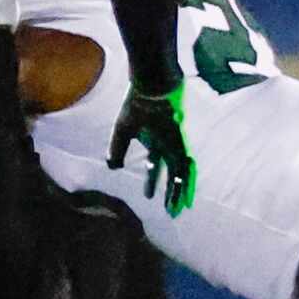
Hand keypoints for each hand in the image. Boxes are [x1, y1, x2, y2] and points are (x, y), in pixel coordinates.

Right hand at [109, 83, 196, 215]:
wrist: (153, 86)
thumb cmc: (137, 104)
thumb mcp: (122, 130)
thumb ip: (117, 148)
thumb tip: (112, 168)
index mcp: (154, 141)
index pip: (154, 166)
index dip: (151, 181)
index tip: (148, 196)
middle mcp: (167, 146)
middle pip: (171, 174)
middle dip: (171, 192)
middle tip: (172, 211)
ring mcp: (175, 144)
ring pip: (180, 173)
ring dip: (180, 192)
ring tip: (179, 209)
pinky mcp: (181, 142)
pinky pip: (185, 165)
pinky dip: (185, 180)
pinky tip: (186, 193)